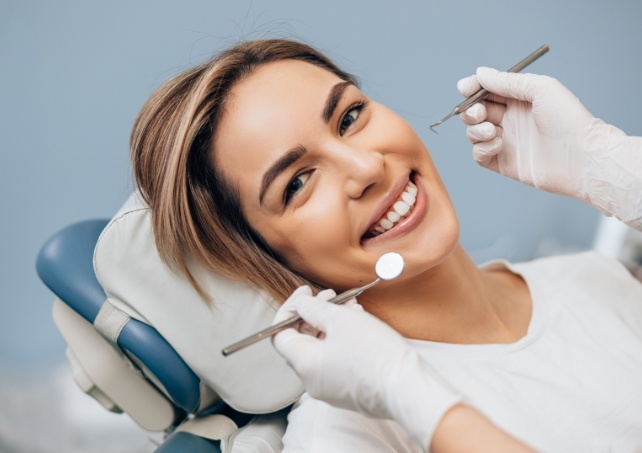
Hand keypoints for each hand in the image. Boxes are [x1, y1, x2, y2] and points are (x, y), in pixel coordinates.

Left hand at [272, 286, 461, 448]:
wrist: (408, 388)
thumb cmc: (375, 354)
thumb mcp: (341, 320)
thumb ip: (314, 309)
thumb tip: (300, 304)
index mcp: (304, 363)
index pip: (279, 334)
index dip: (290, 309)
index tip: (305, 293)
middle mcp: (311, 380)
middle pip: (301, 341)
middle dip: (314, 313)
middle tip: (331, 296)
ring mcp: (330, 388)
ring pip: (322, 349)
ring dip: (331, 324)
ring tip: (351, 307)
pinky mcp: (348, 391)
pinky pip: (336, 361)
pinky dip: (342, 340)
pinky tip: (359, 324)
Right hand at [458, 68, 641, 227]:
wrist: (581, 157)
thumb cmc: (568, 120)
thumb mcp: (540, 89)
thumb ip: (507, 81)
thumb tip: (480, 73)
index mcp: (518, 100)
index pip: (486, 91)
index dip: (472, 89)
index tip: (465, 88)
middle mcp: (510, 119)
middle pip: (475, 112)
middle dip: (471, 111)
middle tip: (481, 113)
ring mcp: (506, 142)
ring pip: (473, 133)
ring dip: (476, 130)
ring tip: (493, 131)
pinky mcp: (503, 162)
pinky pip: (479, 155)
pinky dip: (481, 148)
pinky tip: (498, 144)